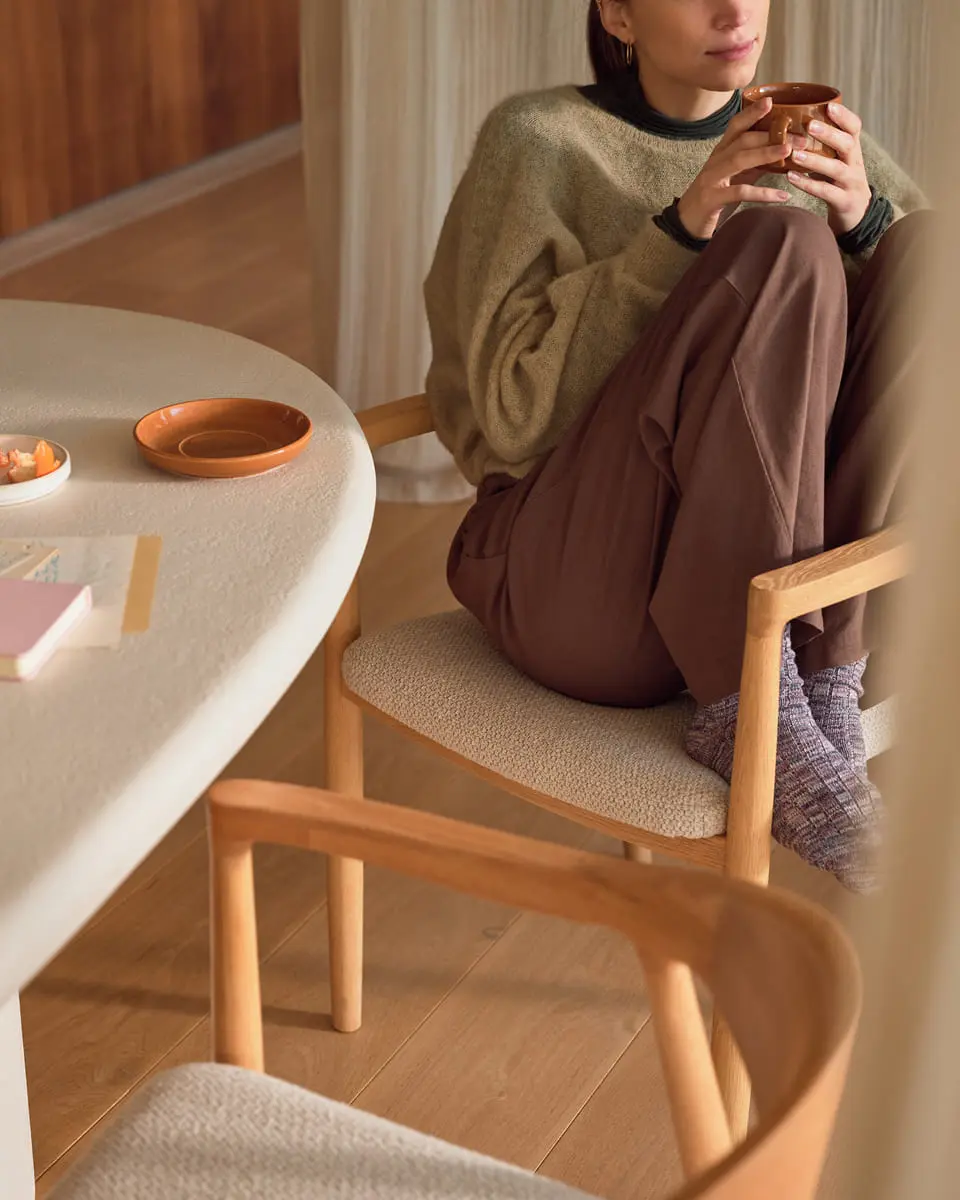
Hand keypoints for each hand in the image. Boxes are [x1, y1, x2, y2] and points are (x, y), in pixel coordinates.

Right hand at [677, 98, 794, 239]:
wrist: (687, 224)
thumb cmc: (714, 198)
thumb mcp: (736, 177)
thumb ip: (755, 164)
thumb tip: (784, 153)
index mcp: (720, 153)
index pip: (736, 127)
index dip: (751, 113)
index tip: (771, 101)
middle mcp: (715, 161)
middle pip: (742, 140)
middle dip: (771, 136)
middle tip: (799, 137)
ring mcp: (712, 179)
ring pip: (739, 160)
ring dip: (765, 154)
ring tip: (788, 152)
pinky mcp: (712, 199)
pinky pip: (740, 193)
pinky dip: (762, 194)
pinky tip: (782, 196)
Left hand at [787, 103, 871, 234]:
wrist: (857, 214)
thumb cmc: (839, 182)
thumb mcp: (836, 160)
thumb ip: (824, 145)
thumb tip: (795, 123)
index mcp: (853, 150)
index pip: (854, 127)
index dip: (844, 116)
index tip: (829, 105)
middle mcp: (855, 163)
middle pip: (848, 144)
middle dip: (829, 134)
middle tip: (810, 125)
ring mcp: (851, 183)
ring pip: (836, 168)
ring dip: (815, 160)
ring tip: (795, 154)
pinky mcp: (844, 201)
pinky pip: (826, 192)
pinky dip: (808, 184)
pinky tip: (791, 178)